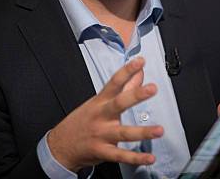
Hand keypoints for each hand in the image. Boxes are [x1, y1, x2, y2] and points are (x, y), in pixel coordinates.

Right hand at [48, 57, 162, 171]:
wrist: (60, 145)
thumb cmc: (84, 120)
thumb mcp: (99, 101)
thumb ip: (124, 87)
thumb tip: (139, 73)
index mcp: (101, 101)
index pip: (114, 82)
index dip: (127, 70)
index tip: (139, 61)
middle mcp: (102, 116)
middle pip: (119, 103)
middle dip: (136, 95)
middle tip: (152, 88)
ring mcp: (101, 134)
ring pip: (123, 132)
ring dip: (143, 132)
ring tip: (159, 130)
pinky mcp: (102, 151)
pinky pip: (121, 156)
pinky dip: (136, 158)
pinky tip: (149, 158)